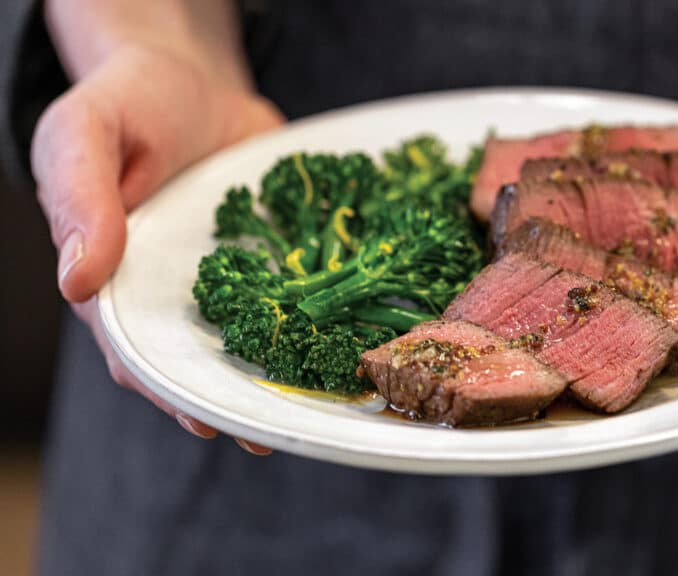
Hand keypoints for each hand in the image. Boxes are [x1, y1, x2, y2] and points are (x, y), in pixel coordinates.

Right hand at [31, 46, 283, 453]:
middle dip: (234, 396)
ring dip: (281, 368)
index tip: (203, 420)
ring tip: (316, 402)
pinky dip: (321, 312)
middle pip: (202, 356)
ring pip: (255, 332)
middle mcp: (177, 289)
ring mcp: (231, 274)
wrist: (189, 75)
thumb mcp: (84, 133)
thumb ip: (80, 198)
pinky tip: (349, 336)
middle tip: (271, 434)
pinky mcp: (275, 252)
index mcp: (121, 279)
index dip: (169, 387)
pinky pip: (298, 287)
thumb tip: (77, 282)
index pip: (140, 348)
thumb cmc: (124, 102)